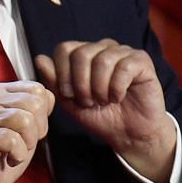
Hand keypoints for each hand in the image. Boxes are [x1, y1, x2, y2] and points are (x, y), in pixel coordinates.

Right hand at [0, 80, 53, 182]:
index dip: (43, 115)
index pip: (38, 90)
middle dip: (38, 129)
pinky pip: (13, 140)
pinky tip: (8, 158)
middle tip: (23, 143)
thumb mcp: (28, 126)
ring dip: (27, 142)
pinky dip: (18, 154)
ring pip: (25, 120)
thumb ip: (38, 107)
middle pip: (34, 104)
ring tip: (15, 150)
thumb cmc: (5, 153)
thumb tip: (49, 97)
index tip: (29, 130)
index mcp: (1, 92)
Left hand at [35, 39, 177, 182]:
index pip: (65, 48)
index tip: (70, 95)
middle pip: (81, 53)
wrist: (129, 133)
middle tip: (88, 101)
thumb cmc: (101, 117)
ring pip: (102, 60)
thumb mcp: (70, 103)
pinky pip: (124, 67)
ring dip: (100, 88)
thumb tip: (40, 58)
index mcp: (85, 55)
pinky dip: (117, 88)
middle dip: (80, 84)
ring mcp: (123, 52)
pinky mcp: (141, 61)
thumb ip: (55, 81)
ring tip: (104, 101)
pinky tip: (118, 97)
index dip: (62, 73)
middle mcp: (103, 48)